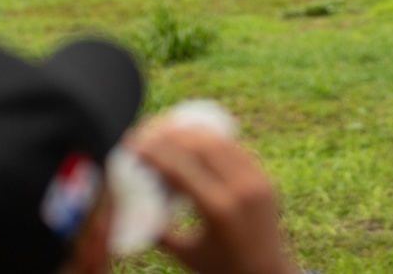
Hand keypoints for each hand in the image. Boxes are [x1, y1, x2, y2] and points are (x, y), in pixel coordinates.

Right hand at [129, 121, 297, 273]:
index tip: (133, 145)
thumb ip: (159, 232)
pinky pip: (235, 148)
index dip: (153, 152)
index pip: (180, 168)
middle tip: (148, 134)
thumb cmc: (224, 271)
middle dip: (169, 134)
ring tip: (167, 132)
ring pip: (219, 140)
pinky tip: (194, 141)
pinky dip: (212, 140)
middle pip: (200, 144)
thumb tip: (128, 210)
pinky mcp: (264, 176)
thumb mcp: (187, 254)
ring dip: (190, 132)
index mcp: (218, 209)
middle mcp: (240, 188)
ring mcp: (256, 179)